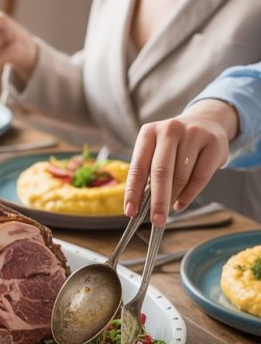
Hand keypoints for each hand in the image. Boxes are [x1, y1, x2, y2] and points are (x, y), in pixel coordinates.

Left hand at [124, 100, 239, 224]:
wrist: (205, 121)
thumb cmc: (175, 144)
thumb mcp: (157, 150)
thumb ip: (149, 172)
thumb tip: (142, 206)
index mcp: (149, 132)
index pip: (138, 167)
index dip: (133, 191)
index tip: (130, 212)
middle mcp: (169, 130)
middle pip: (161, 172)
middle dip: (158, 201)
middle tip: (157, 221)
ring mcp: (192, 134)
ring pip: (181, 176)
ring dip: (174, 197)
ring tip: (170, 206)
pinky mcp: (212, 143)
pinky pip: (200, 177)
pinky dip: (190, 195)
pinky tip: (181, 204)